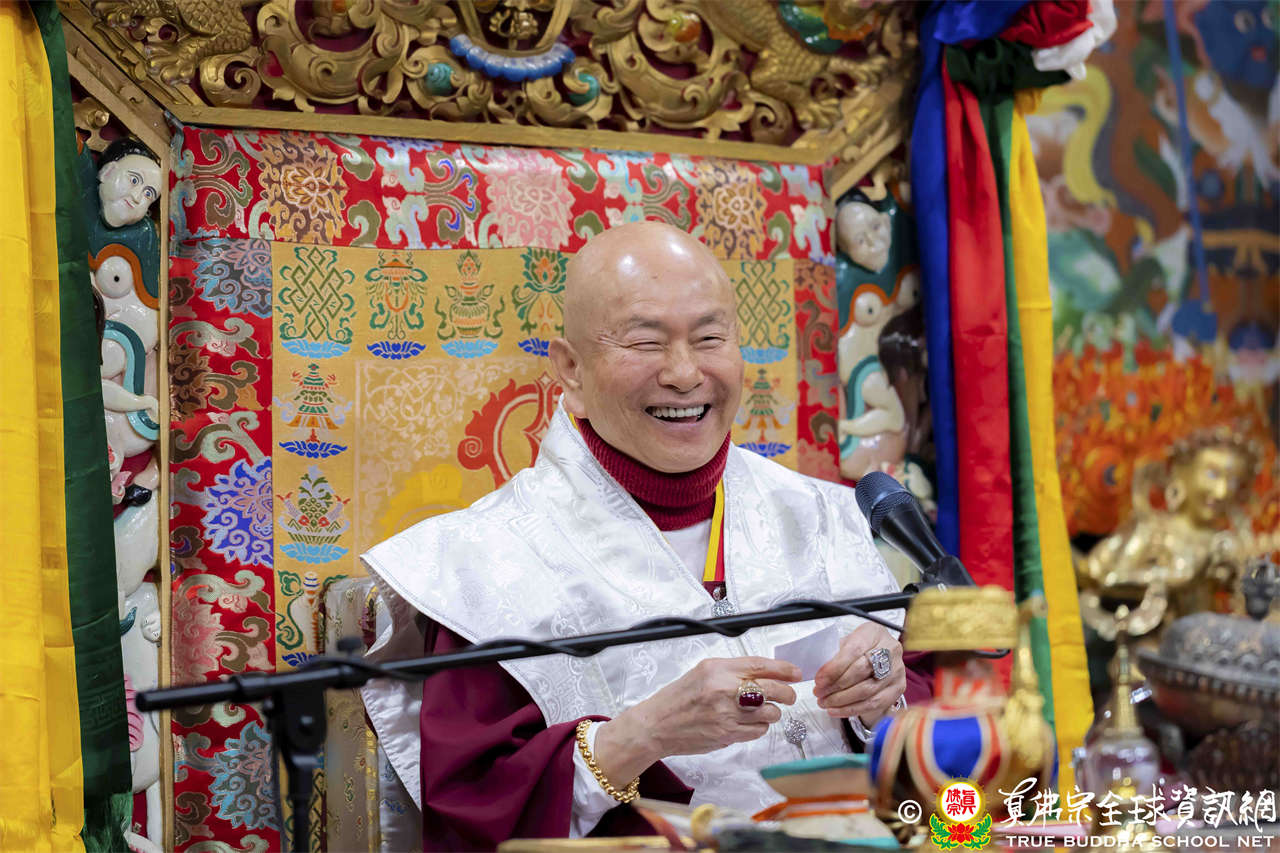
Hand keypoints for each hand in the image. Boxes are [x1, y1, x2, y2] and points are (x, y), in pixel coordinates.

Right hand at [593, 657, 800, 783]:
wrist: (657, 725)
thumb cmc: (679, 698)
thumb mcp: (703, 672)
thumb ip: (733, 671)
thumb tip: (767, 673)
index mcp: (717, 669)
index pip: (760, 665)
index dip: (784, 669)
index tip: (796, 673)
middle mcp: (723, 689)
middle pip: (772, 689)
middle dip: (787, 693)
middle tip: (788, 695)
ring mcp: (726, 713)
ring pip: (769, 713)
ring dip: (772, 712)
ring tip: (763, 710)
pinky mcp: (727, 734)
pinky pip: (758, 731)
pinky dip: (760, 727)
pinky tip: (750, 723)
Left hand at [814, 623, 904, 726]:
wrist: (881, 654)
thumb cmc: (860, 647)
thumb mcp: (847, 643)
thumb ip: (835, 655)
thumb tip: (820, 674)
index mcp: (874, 633)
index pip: (853, 651)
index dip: (834, 668)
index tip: (819, 680)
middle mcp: (890, 650)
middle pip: (860, 672)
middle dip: (836, 685)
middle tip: (819, 693)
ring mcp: (897, 670)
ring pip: (867, 691)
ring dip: (842, 700)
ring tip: (825, 703)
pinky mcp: (898, 688)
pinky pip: (874, 703)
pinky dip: (852, 709)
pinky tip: (837, 710)